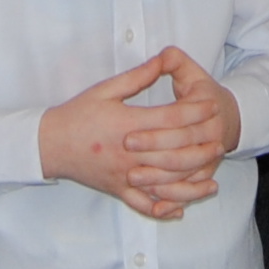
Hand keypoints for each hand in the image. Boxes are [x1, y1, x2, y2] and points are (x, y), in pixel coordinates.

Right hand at [39, 48, 220, 219]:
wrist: (48, 144)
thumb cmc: (77, 114)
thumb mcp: (105, 89)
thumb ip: (138, 76)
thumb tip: (163, 59)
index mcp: (127, 125)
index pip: (169, 119)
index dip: (194, 111)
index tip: (211, 106)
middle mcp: (128, 153)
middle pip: (173, 153)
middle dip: (199, 148)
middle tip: (220, 143)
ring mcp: (123, 175)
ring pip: (164, 184)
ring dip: (190, 184)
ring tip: (212, 181)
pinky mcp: (117, 190)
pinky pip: (143, 204)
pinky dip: (163, 209)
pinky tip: (181, 209)